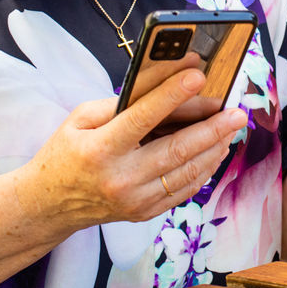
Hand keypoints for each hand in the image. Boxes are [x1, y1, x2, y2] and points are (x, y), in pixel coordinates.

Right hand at [26, 69, 247, 227]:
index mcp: (100, 149)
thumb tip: (164, 83)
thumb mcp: (81, 118)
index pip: (143, 117)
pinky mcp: (145, 212)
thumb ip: (121, 102)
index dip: (172, 95)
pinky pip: (184, 189)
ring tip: (231, 126)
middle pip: (177, 149)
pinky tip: (215, 150)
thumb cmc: (66, 153)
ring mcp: (135, 200)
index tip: (198, 75)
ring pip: (187, 171)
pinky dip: (204, 168)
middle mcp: (121, 178)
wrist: (50, 204)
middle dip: (212, 127)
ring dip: (215, 147)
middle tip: (237, 111)